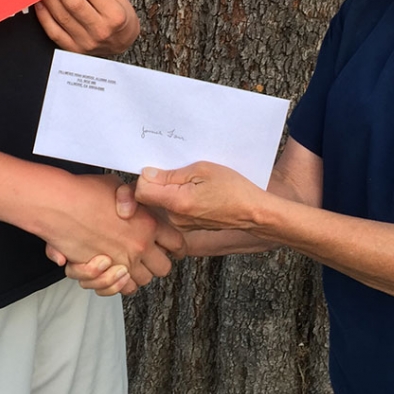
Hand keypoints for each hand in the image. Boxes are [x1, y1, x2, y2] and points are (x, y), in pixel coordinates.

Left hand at [33, 0, 139, 55]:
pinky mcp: (72, 49)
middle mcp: (100, 30)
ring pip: (61, 16)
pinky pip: (53, 31)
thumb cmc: (120, 18)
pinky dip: (44, 15)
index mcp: (115, 15)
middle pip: (74, 3)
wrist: (121, 44)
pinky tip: (41, 2)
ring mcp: (85, 42)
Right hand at [46, 180, 184, 294]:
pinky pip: (120, 289)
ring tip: (127, 264)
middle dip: (157, 264)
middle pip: (163, 268)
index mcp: (149, 223)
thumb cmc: (85, 192)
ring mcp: (122, 261)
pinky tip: (112, 272)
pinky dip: (118, 284)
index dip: (176, 247)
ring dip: (136, 275)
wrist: (59, 204)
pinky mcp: (103, 272)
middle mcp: (139, 245)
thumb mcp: (118, 186)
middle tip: (147, 257)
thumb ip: (133, 197)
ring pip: (142, 281)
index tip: (171, 249)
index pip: (177, 243)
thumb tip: (135, 201)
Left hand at [135, 162, 262, 231]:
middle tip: (174, 170)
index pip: (141, 191)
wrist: (252, 212)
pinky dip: (176, 198)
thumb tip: (146, 174)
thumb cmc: (233, 188)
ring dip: (167, 190)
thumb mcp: (202, 169)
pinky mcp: (186, 226)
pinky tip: (193, 191)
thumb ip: (171, 174)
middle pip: (149, 198)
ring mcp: (181, 224)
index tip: (157, 167)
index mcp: (178, 202)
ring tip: (188, 180)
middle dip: (156, 182)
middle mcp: (175, 218)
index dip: (145, 177)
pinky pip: (172, 209)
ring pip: (160, 203)